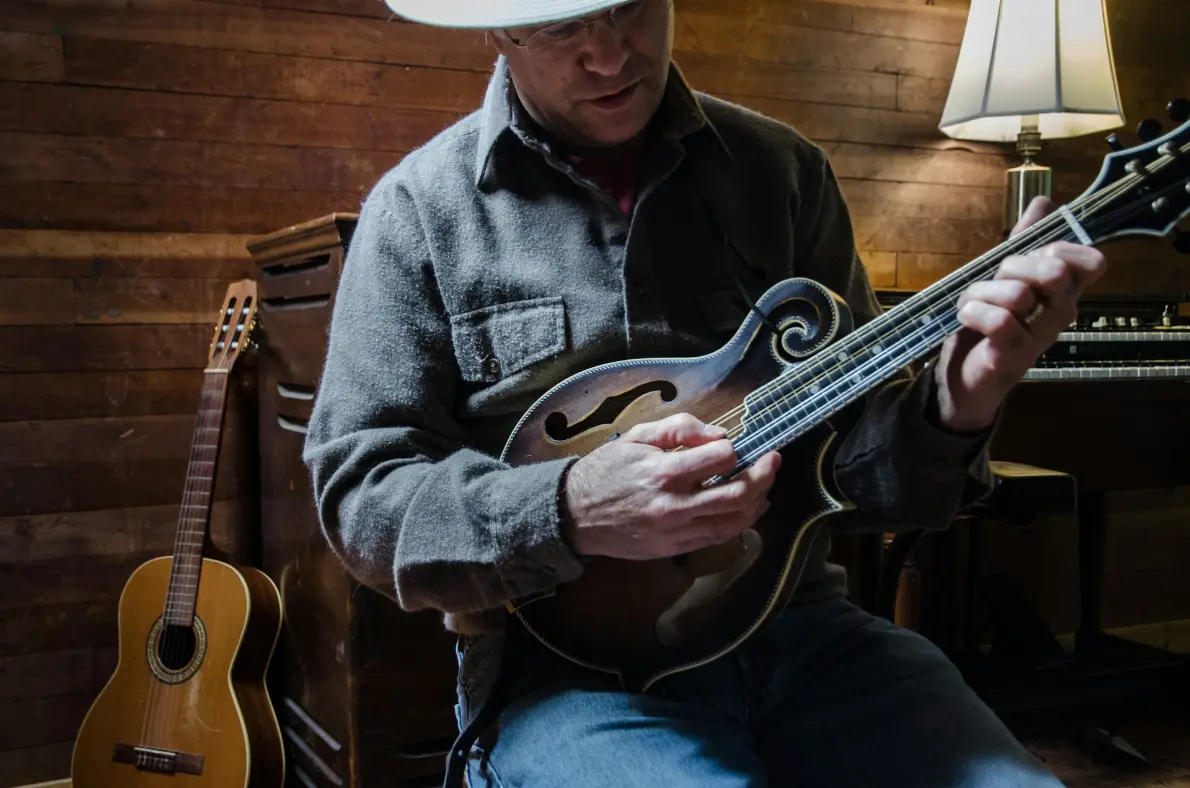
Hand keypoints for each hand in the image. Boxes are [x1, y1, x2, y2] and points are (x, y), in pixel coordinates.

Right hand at [560, 413, 781, 559]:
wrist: (576, 514)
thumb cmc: (607, 470)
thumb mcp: (637, 436)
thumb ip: (680, 429)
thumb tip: (720, 434)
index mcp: (662, 472)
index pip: (720, 458)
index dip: (734, 448)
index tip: (734, 444)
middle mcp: (674, 505)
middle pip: (737, 493)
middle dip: (763, 475)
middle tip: (773, 460)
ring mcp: (676, 531)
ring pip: (734, 520)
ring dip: (758, 500)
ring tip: (766, 484)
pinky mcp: (676, 548)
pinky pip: (719, 537)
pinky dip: (741, 522)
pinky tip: (749, 508)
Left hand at [934, 196, 1108, 430]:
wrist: (963, 374)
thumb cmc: (988, 320)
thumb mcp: (1005, 273)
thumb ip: (1026, 239)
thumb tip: (1045, 202)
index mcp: (1063, 291)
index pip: (1089, 262)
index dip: (1059, 249)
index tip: (1033, 257)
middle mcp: (1060, 314)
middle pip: (1051, 270)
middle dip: (1011, 266)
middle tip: (994, 282)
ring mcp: (1039, 337)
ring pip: (1017, 294)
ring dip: (982, 292)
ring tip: (973, 305)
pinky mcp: (1013, 357)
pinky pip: (999, 321)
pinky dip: (974, 312)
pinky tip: (967, 317)